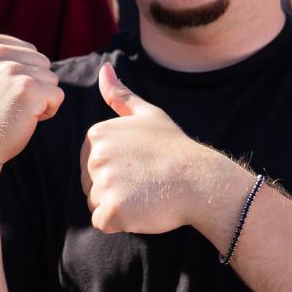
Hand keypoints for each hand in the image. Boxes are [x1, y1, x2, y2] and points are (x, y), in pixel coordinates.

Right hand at [0, 23, 62, 172]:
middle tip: (5, 105)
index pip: (27, 51)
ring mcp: (13, 70)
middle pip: (41, 63)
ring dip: (39, 100)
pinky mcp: (29, 89)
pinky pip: (57, 96)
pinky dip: (47, 112)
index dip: (19, 75)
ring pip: (50, 79)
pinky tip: (24, 120)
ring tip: (12, 112)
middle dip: (31, 87)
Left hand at [80, 63, 211, 234]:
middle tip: (145, 181)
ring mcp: (103, 182)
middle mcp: (95, 156)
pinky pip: (103, 223)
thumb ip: (120, 95)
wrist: (200, 180)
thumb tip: (103, 68)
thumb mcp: (148, 114)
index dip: (116, 171)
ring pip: (96, 205)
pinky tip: (143, 209)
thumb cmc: (174, 149)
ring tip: (145, 194)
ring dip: (118, 207)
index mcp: (98, 134)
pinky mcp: (112, 209)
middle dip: (114, 190)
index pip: (90, 164)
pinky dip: (121, 223)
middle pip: (90, 186)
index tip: (139, 165)